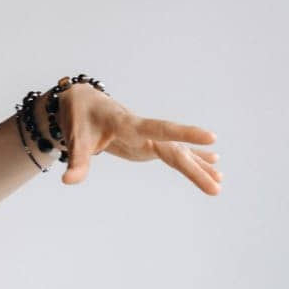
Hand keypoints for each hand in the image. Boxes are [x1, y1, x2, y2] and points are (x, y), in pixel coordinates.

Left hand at [53, 84, 222, 193]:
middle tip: (216, 188)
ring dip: (198, 166)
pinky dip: (192, 158)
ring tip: (220, 182)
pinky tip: (213, 163)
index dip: (184, 133)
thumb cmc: (79, 116)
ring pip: (177, 152)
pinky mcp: (147, 143)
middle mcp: (143, 130)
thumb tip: (69, 181)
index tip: (211, 137)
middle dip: (195, 168)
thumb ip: (77, 160)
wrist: (82, 100)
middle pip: (174, 150)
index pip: (160, 129)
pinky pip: (173, 152)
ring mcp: (147, 137)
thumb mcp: (75, 139)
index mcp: (128, 124)